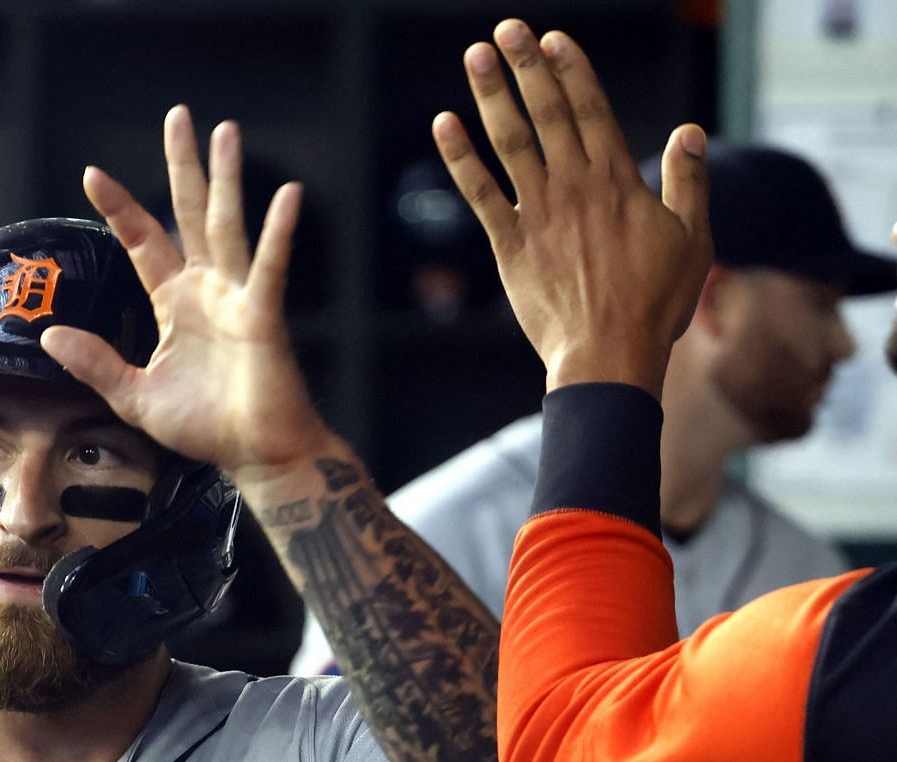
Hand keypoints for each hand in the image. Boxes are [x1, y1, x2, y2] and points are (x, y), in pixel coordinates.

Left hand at [41, 105, 328, 485]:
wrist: (255, 455)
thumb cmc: (205, 426)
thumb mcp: (133, 396)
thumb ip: (95, 363)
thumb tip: (48, 335)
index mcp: (176, 303)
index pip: (143, 242)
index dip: (120, 208)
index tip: (93, 174)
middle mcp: (208, 290)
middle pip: (188, 214)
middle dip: (182, 166)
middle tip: (178, 117)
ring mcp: (238, 298)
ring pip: (227, 226)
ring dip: (226, 179)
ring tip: (226, 130)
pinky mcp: (263, 317)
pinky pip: (269, 269)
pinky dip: (278, 233)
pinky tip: (287, 195)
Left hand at [430, 20, 712, 395]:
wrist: (609, 354)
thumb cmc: (656, 303)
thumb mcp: (692, 238)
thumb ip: (690, 182)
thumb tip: (690, 131)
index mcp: (618, 181)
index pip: (591, 110)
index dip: (571, 70)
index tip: (554, 39)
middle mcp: (574, 188)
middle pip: (547, 114)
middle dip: (527, 67)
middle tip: (508, 28)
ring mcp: (538, 214)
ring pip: (510, 143)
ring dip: (491, 96)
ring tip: (475, 55)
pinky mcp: (509, 245)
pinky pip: (479, 193)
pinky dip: (460, 158)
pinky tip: (443, 124)